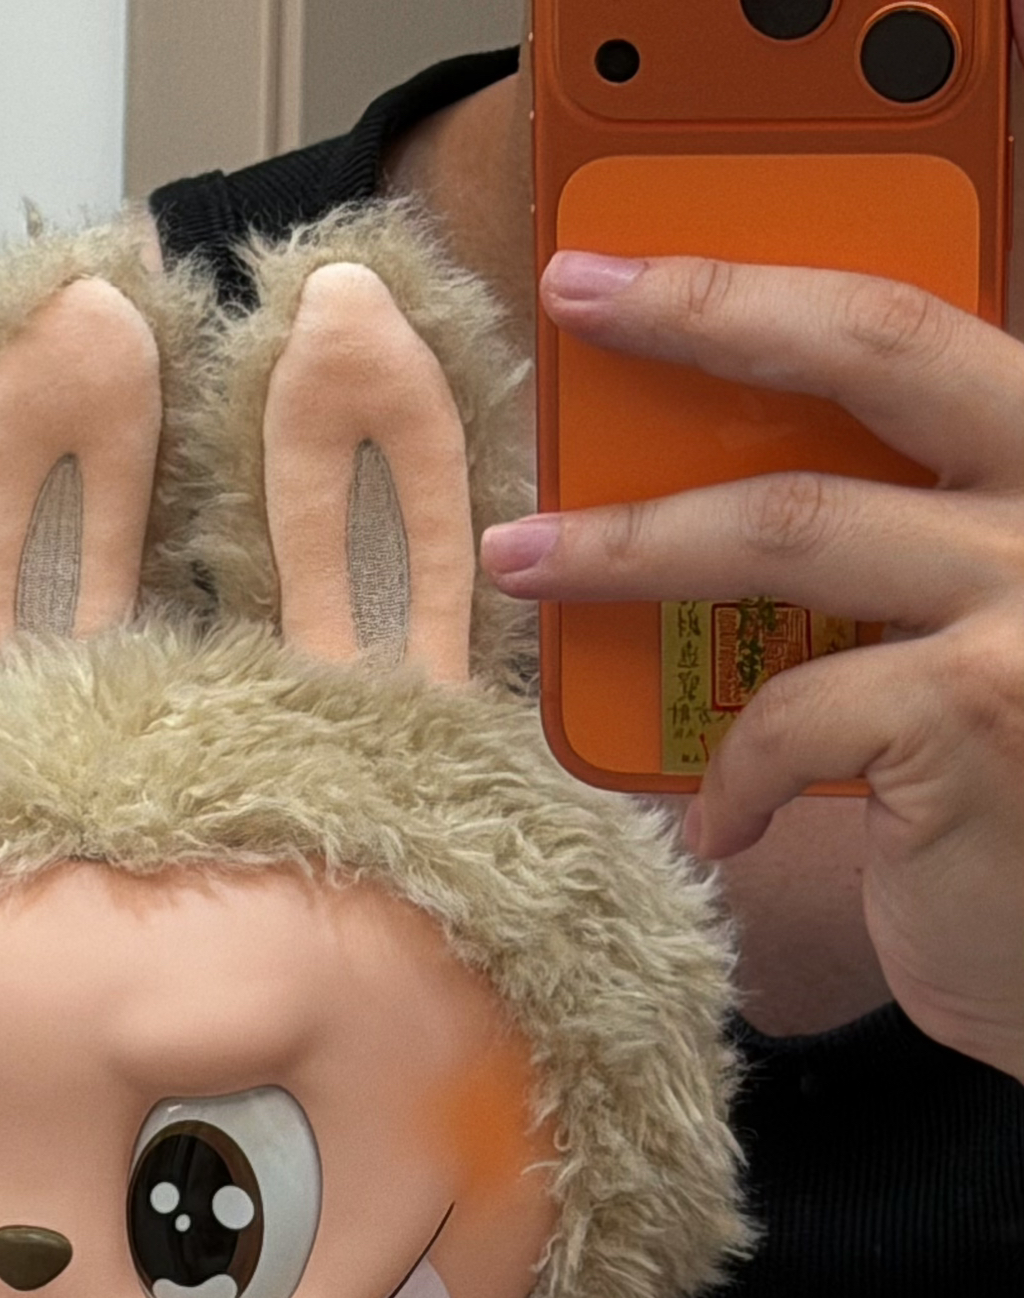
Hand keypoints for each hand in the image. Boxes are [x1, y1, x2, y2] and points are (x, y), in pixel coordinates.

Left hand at [481, 235, 1023, 1084]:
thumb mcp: (955, 637)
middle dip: (705, 313)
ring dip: (632, 543)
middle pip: (876, 352)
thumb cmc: (1006, 803)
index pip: (912, 324)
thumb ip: (877, 550)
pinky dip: (728, 773)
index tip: (624, 267)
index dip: (762, 283)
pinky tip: (718, 825)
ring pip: (792, 528)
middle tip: (570, 302)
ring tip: (527, 557)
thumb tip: (676, 484)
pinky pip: (791, 715)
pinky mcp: (981, 717)